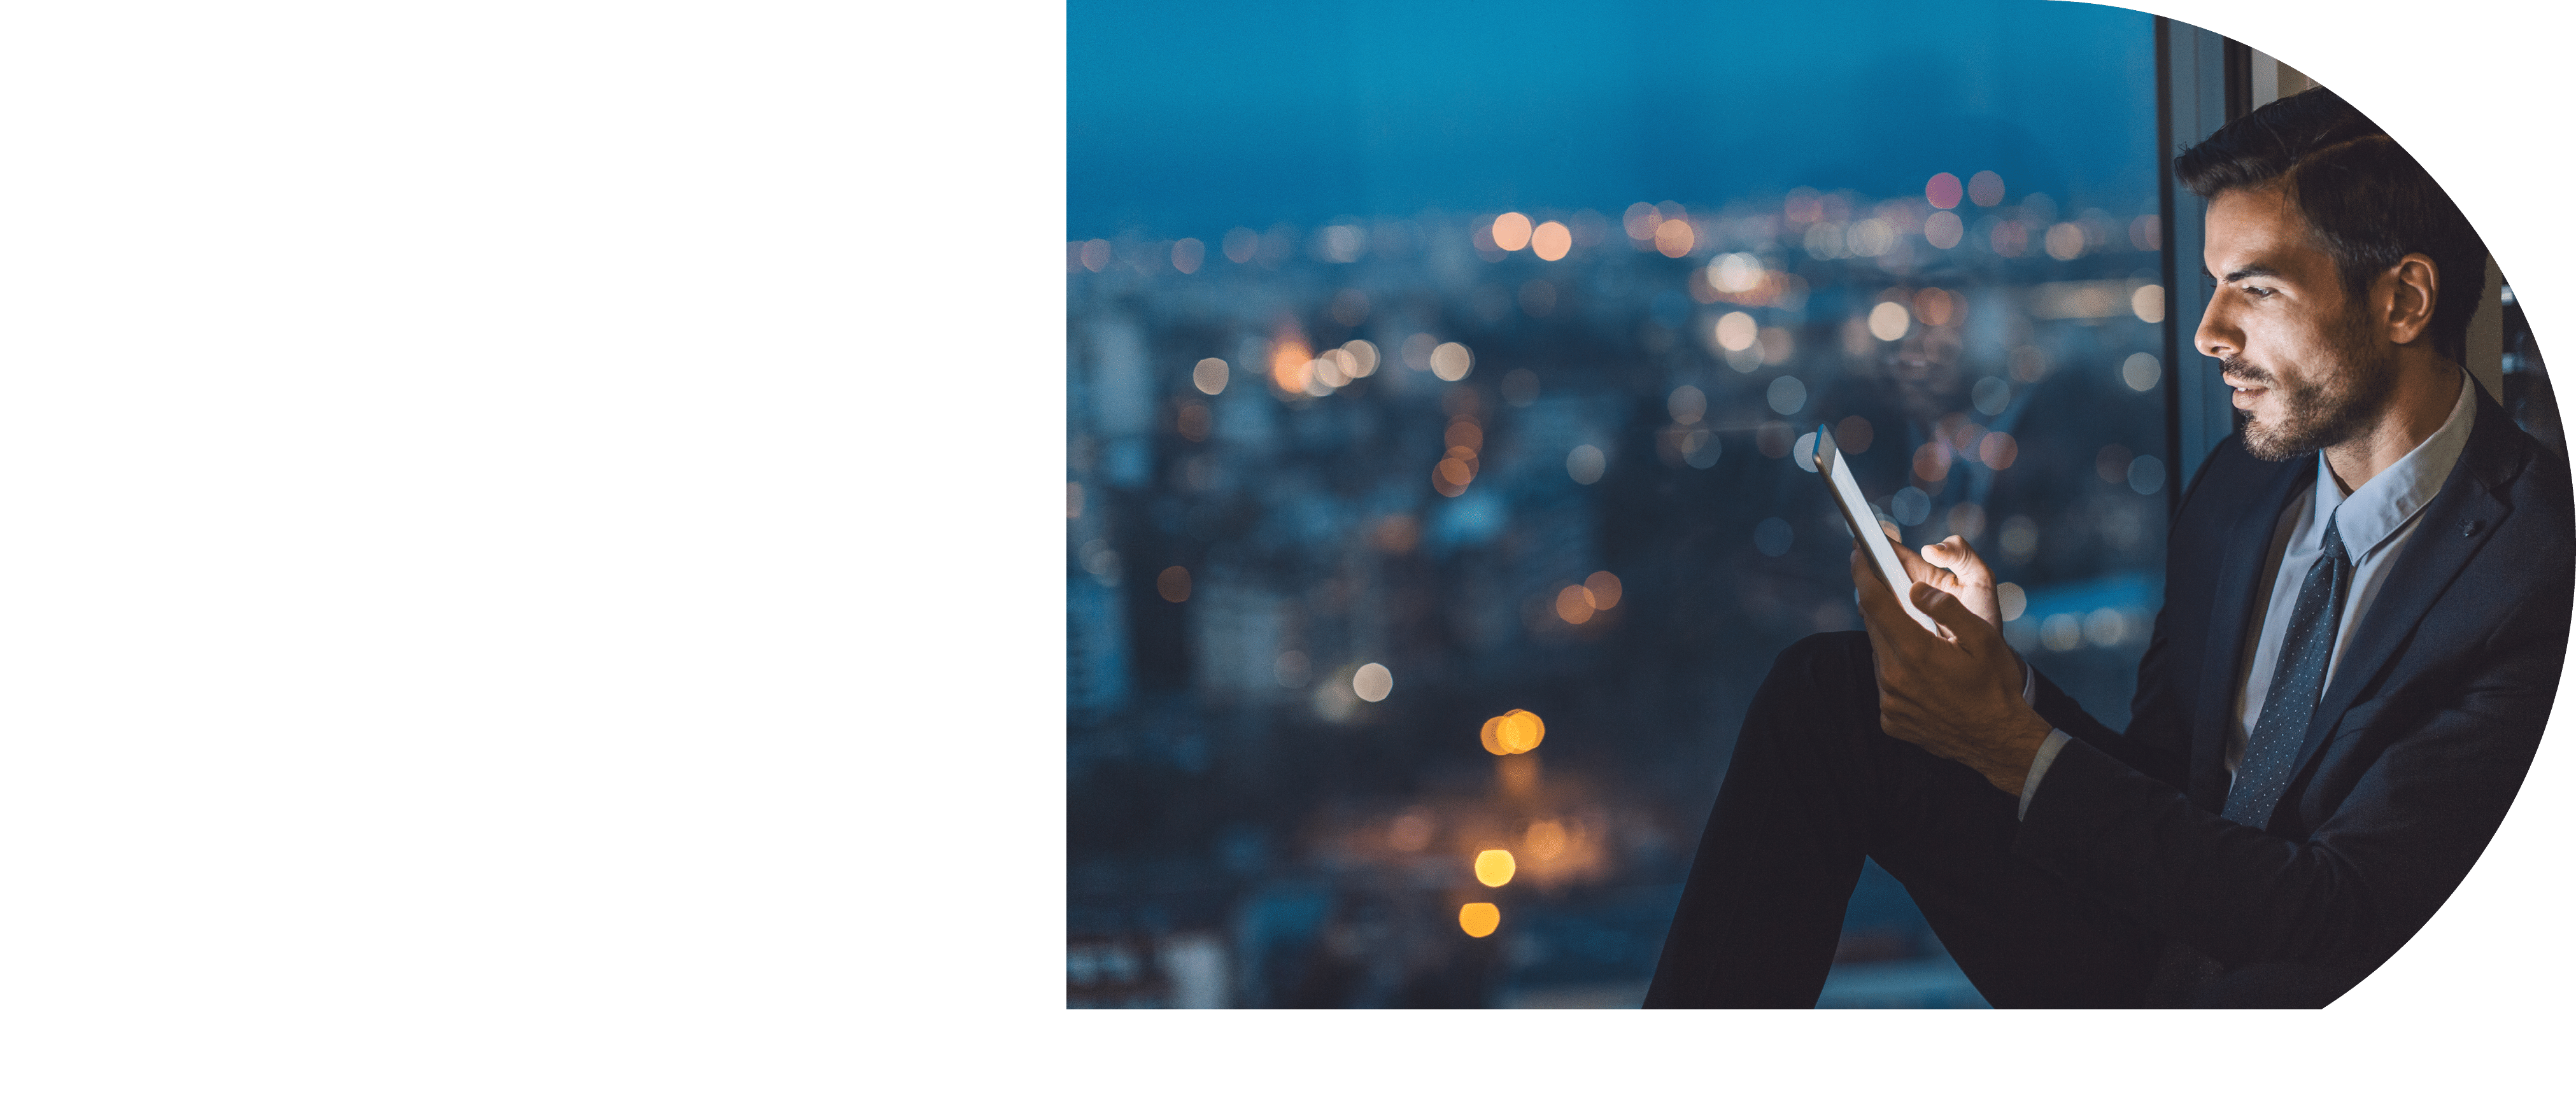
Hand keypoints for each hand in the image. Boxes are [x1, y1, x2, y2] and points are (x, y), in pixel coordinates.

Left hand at [1851, 547, 2051, 796]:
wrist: (2000, 741)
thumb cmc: (1996, 685)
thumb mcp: (1983, 638)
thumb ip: (1946, 608)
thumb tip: (1915, 588)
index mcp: (1916, 653)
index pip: (1875, 603)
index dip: (1863, 574)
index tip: (1856, 554)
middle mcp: (1894, 679)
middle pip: (1874, 627)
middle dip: (1882, 606)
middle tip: (1896, 592)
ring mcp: (1890, 702)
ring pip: (1879, 655)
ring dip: (1893, 641)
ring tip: (1922, 641)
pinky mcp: (1890, 719)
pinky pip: (1885, 683)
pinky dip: (1897, 671)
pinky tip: (1923, 674)